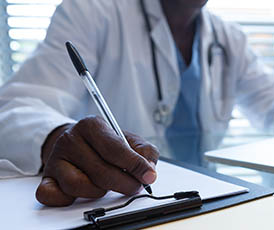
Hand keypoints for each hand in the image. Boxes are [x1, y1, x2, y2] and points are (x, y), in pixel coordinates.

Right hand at [36, 116, 158, 206]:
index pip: (115, 148)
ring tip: (106, 185)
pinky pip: (52, 196)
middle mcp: (70, 139)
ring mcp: (55, 159)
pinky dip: (68, 199)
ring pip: (79, 186)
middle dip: (124, 183)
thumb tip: (149, 170)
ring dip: (99, 191)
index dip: (135, 165)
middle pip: (101, 171)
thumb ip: (145, 152)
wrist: (77, 141)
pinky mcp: (46, 177)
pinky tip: (83, 192)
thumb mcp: (129, 139)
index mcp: (92, 125)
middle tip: (135, 186)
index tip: (148, 176)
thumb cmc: (106, 143)